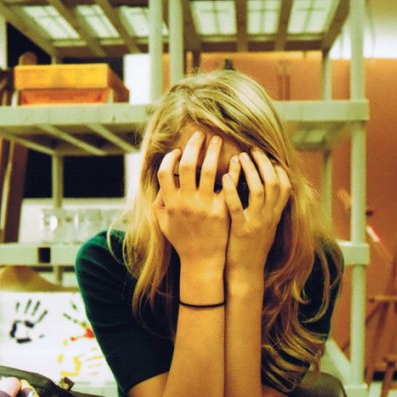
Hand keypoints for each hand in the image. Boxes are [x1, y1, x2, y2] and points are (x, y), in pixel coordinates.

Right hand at [154, 131, 228, 266]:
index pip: (165, 172)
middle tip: (201, 135)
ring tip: (217, 141)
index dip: (171, 158)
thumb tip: (161, 183)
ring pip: (208, 170)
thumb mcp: (164, 224)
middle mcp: (186, 202)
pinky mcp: (221, 210)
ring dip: (212, 151)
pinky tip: (236, 160)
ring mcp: (204, 205)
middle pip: (188, 165)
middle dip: (194, 146)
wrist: (202, 261)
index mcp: (170, 203)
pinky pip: (227, 184)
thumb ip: (159, 203)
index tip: (179, 152)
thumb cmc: (182, 242)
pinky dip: (232, 170)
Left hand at [221, 148, 290, 273]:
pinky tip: (225, 178)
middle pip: (273, 182)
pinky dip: (232, 190)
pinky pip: (237, 206)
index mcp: (275, 215)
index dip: (277, 168)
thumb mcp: (265, 226)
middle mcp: (269, 217)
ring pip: (259, 190)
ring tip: (240, 157)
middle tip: (252, 150)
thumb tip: (263, 186)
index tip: (267, 155)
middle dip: (264, 163)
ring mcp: (256, 223)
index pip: (284, 186)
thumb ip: (266, 207)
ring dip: (250, 171)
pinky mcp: (241, 230)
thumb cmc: (251, 248)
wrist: (246, 273)